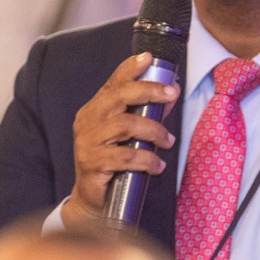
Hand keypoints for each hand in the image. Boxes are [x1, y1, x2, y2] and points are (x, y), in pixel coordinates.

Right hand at [59, 53, 178, 224]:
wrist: (93, 201)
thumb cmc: (113, 164)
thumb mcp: (129, 136)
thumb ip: (147, 114)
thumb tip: (171, 93)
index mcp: (94, 111)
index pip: (112, 84)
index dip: (130, 69)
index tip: (149, 58)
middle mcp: (87, 122)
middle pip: (118, 96)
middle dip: (149, 91)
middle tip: (172, 94)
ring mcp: (88, 143)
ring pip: (126, 125)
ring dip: (154, 131)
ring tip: (168, 141)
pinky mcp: (93, 164)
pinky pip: (126, 157)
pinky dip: (147, 160)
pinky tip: (157, 165)